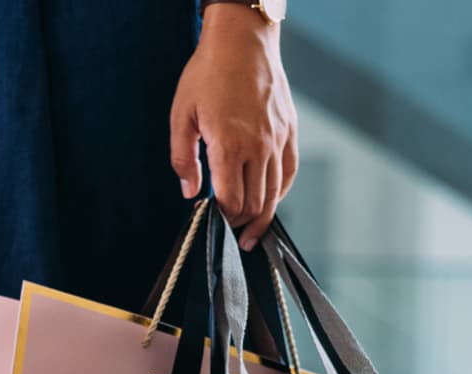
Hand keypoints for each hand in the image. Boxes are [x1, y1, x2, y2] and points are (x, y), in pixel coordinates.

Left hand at [169, 4, 298, 249]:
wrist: (242, 41)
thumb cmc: (207, 74)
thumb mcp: (181, 115)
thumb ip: (183, 159)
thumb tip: (189, 193)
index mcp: (229, 144)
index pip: (231, 201)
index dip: (222, 220)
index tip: (212, 224)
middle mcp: (259, 146)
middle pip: (255, 204)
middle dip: (241, 225)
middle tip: (230, 235)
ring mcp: (278, 139)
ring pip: (275, 194)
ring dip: (261, 217)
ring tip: (249, 233)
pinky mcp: (290, 131)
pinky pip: (289, 173)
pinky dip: (279, 192)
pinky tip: (267, 201)